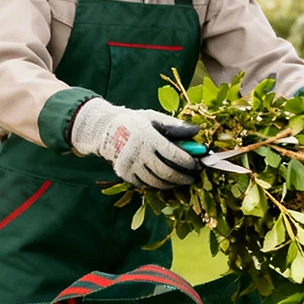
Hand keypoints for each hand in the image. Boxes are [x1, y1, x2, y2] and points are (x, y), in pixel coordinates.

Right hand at [69, 98, 201, 187]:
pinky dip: (158, 185)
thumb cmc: (135, 123)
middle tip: (193, 177)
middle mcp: (139, 154)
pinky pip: (146, 185)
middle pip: (167, 173)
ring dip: (173, 184)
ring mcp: (131, 166)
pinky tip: (166, 181)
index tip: (198, 164)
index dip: (189, 162)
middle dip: (184, 177)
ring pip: (157, 182)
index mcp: (148, 137)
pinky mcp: (125, 175)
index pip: (174, 155)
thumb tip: (198, 131)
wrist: (105, 130)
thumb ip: (176, 126)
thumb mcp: (154, 118)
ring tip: (182, 180)